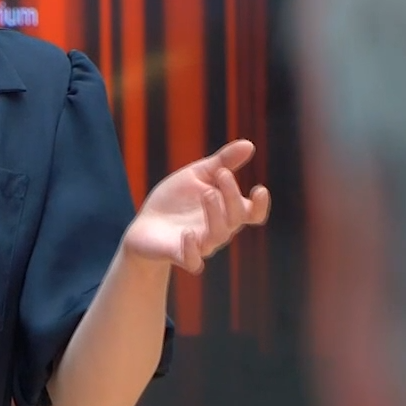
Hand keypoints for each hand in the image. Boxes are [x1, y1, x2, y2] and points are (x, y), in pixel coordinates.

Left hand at [123, 140, 272, 273]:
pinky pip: (193, 261)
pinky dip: (192, 249)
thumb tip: (249, 144)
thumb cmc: (176, 199)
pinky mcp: (181, 255)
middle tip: (222, 174)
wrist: (145, 223)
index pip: (253, 213)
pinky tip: (188, 233)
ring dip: (215, 214)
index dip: (260, 205)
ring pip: (218, 235)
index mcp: (227, 210)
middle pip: (236, 218)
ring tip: (207, 192)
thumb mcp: (198, 174)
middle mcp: (219, 229)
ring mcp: (202, 244)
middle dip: (232, 196)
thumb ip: (223, 161)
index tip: (259, 189)